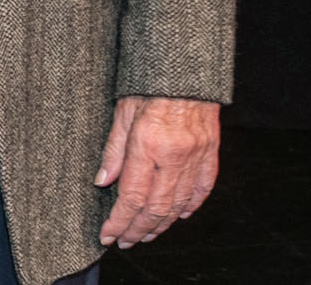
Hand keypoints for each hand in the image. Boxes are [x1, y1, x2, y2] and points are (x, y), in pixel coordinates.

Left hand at [96, 95, 220, 247]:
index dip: (119, 220)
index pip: (131, 196)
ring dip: (161, 224)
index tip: (108, 235)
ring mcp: (196, 157)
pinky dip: (189, 207)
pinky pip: (201, 189)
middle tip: (125, 241)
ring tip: (145, 234)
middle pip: (156, 207)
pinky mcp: (210, 154)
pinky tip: (177, 216)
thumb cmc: (148, 86)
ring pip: (179, 204)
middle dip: (138, 229)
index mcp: (148, 145)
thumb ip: (113, 150)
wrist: (185, 70)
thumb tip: (101, 182)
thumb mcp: (121, 113)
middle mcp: (174, 155)